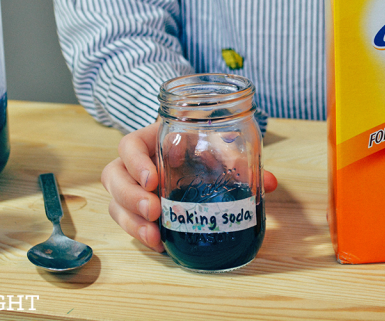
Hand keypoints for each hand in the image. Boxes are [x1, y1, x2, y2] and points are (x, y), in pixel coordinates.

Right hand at [101, 121, 277, 251]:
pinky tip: (159, 244)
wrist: (194, 151)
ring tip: (155, 237)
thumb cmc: (201, 145)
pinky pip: (127, 222)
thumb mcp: (217, 146)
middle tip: (155, 211)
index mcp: (149, 140)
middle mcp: (134, 163)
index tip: (154, 180)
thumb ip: (238, 161)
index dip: (135, 163)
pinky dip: (140, 234)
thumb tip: (270, 183)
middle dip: (130, 197)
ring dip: (132, 222)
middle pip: (113, 177)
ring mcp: (132, 187)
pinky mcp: (135, 209)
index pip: (128, 146)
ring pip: (115, 203)